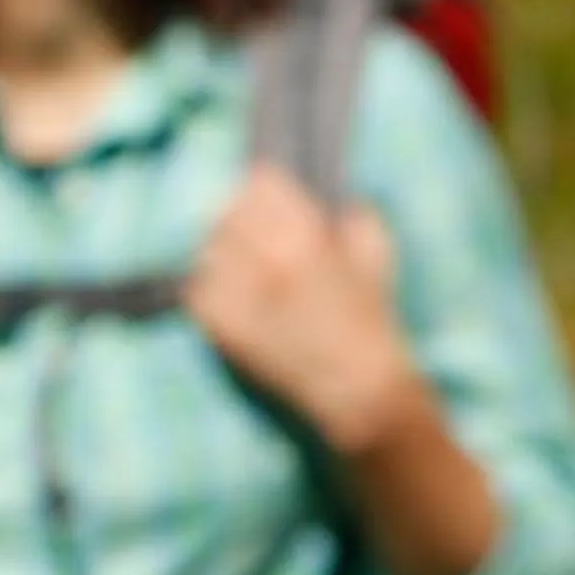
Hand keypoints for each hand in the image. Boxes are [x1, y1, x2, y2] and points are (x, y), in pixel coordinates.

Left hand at [188, 166, 421, 453]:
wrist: (355, 391)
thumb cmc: (371, 322)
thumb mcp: (375, 255)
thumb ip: (351, 218)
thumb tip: (332, 201)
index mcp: (301, 234)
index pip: (259, 183)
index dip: (267, 194)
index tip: (272, 206)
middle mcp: (261, 257)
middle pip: (228, 212)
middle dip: (244, 223)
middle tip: (259, 242)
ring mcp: (234, 291)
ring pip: (209, 248)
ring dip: (226, 255)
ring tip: (248, 274)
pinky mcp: (217, 323)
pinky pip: (199, 287)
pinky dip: (213, 289)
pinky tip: (237, 301)